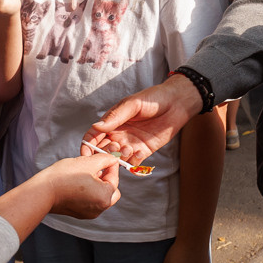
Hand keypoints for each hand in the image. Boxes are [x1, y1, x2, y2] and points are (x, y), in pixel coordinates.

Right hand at [35, 152, 123, 219]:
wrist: (42, 191)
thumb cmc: (64, 177)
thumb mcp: (88, 162)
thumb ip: (105, 159)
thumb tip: (112, 159)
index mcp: (105, 198)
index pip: (115, 178)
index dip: (110, 165)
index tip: (105, 157)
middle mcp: (99, 209)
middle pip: (110, 190)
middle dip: (105, 177)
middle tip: (95, 167)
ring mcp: (89, 213)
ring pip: (100, 195)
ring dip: (96, 184)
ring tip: (84, 173)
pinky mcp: (79, 213)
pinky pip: (89, 201)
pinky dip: (88, 192)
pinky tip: (77, 182)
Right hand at [84, 75, 204, 163]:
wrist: (176, 103)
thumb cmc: (153, 98)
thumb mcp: (132, 104)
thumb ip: (115, 117)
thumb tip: (96, 127)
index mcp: (112, 122)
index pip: (93, 136)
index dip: (87, 145)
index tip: (86, 154)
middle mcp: (119, 135)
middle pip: (103, 150)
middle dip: (104, 154)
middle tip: (115, 148)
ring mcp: (130, 144)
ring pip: (117, 159)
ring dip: (120, 158)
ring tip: (130, 148)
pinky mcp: (143, 151)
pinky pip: (133, 164)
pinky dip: (133, 163)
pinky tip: (140, 153)